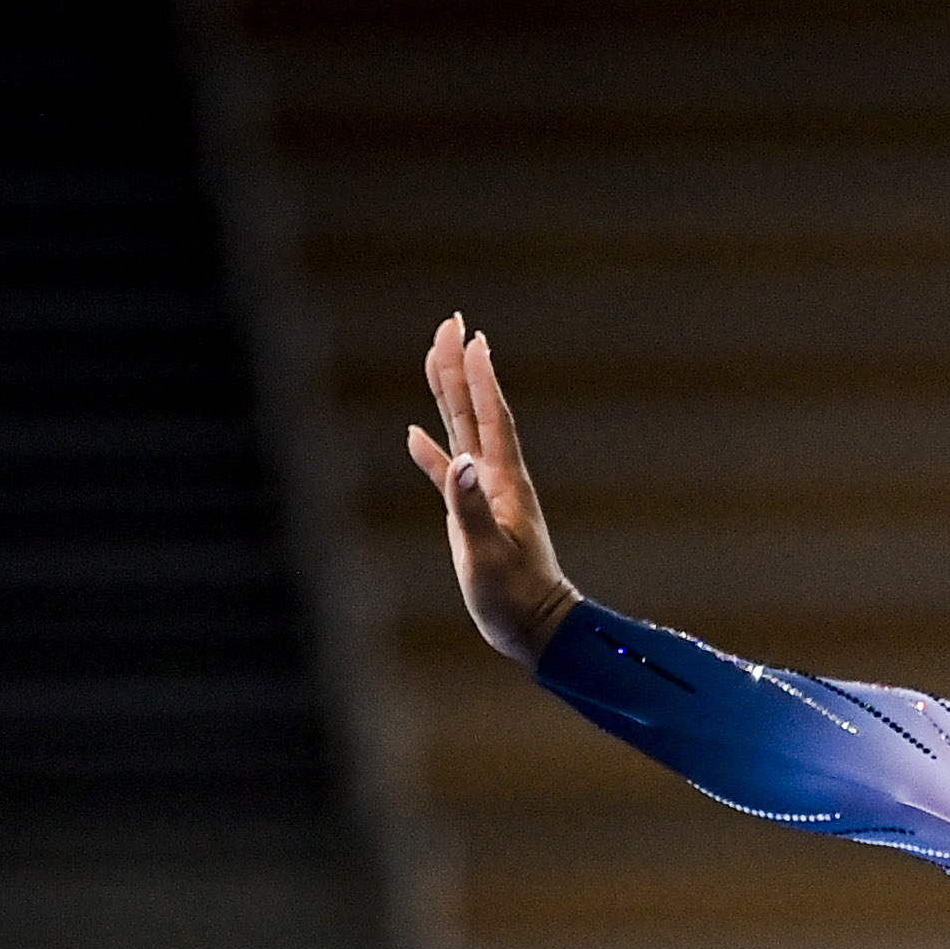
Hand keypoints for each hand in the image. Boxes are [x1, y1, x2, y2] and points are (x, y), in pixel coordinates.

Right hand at [404, 314, 579, 663]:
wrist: (534, 626)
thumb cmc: (514, 596)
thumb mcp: (488, 554)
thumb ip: (469, 509)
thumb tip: (456, 463)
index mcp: (503, 483)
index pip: (491, 418)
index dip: (480, 377)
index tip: (472, 338)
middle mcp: (494, 480)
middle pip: (474, 410)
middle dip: (461, 366)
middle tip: (452, 322)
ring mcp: (482, 495)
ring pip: (461, 431)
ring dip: (449, 394)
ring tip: (437, 356)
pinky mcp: (470, 515)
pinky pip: (445, 473)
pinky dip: (430, 452)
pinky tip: (415, 434)